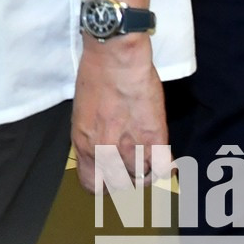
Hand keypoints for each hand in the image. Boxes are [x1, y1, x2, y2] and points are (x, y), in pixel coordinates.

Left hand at [72, 36, 167, 191]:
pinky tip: (159, 155)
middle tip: (129, 161)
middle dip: (124, 176)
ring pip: (141, 177)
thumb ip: (91, 137)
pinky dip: (163, 165)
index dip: (102, 183)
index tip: (109, 176)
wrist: (116, 58)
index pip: (92, 185)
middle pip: (119, 184)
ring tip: (143, 152)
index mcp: (83, 143)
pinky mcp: (155, 138)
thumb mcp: (81, 112)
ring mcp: (132, 146)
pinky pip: (162, 168)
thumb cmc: (95, 76)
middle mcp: (106, 151)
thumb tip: (99, 152)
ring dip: (143, 167)